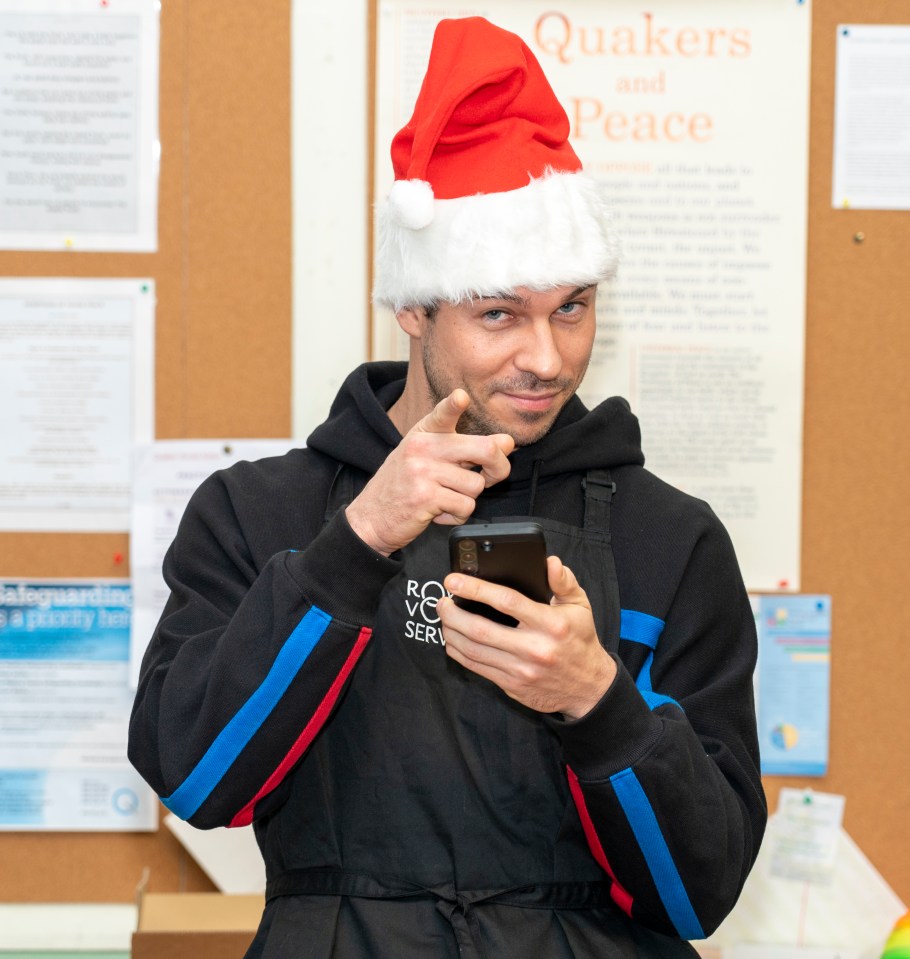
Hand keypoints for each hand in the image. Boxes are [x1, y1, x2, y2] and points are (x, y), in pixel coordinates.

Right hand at [345, 389, 513, 555]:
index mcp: (423, 434)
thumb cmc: (402, 487)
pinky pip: (465, 507)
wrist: (370, 518)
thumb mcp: (425, 459)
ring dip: (467, 499)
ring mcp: (422, 472)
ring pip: (477, 485)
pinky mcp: (425, 497)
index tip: (461, 397)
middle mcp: (422, 448)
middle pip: (484, 450)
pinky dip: (457, 515)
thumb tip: (506, 443)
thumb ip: (464, 449)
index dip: (454, 405)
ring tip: (445, 499)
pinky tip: (438, 512)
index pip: (442, 414)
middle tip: (493, 477)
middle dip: (499, 467)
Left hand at [439, 556, 616, 718]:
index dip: (476, 588)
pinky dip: (459, 653)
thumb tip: (550, 562)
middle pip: (481, 629)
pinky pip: (477, 668)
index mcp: (550, 624)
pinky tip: (452, 640)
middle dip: (453, 613)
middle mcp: (534, 649)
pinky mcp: (512, 686)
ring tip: (444, 617)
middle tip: (442, 601)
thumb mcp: (580, 606)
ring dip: (451, 632)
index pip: (506, 602)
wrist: (589, 688)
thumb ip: (564, 581)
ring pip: (474, 651)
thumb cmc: (581, 640)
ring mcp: (521, 670)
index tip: (454, 580)